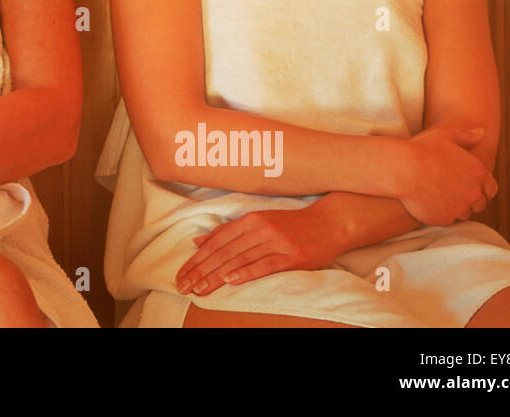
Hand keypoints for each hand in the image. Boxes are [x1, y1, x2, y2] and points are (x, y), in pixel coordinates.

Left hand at [174, 206, 345, 296]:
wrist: (329, 223)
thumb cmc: (291, 225)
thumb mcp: (258, 221)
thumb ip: (228, 231)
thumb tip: (197, 241)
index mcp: (249, 220)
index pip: (215, 242)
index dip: (196, 259)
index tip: (181, 275)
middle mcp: (260, 228)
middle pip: (224, 252)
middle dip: (201, 270)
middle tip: (183, 286)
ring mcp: (276, 241)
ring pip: (240, 259)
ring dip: (217, 275)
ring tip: (200, 289)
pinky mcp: (292, 256)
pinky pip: (266, 265)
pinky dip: (247, 272)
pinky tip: (231, 280)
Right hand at [398, 126, 496, 225]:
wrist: (402, 169)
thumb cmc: (422, 149)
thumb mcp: (444, 136)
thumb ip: (466, 136)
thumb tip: (482, 131)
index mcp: (478, 173)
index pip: (491, 189)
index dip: (481, 189)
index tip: (468, 187)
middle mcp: (474, 193)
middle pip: (479, 204)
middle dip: (469, 200)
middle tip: (450, 192)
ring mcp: (460, 208)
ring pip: (463, 214)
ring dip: (455, 208)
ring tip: (438, 197)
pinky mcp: (445, 219)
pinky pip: (448, 220)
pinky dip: (441, 214)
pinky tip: (429, 203)